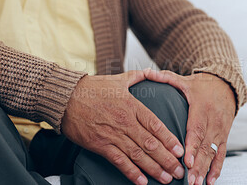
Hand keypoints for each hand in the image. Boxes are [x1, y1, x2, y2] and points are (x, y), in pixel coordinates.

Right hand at [62, 71, 184, 184]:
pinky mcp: (100, 144)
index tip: (180, 151)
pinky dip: (131, 172)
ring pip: (138, 155)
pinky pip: (119, 161)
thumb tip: (153, 71)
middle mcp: (125, 121)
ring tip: (166, 179)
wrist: (66, 97)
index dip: (170, 140)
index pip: (156, 125)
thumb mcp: (118, 79)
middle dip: (167, 160)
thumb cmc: (92, 88)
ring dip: (154, 169)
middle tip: (179, 172)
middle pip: (151, 143)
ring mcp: (113, 134)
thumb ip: (139, 76)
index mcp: (132, 105)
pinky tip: (142, 181)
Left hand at [144, 70, 235, 184]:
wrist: (226, 86)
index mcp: (201, 109)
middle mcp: (213, 122)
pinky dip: (217, 169)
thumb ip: (165, 78)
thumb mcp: (184, 80)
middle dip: (197, 164)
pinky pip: (221, 155)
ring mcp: (220, 131)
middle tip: (189, 180)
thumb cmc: (200, 86)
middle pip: (205, 146)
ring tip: (197, 184)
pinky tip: (210, 182)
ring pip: (213, 153)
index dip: (192, 146)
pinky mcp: (223, 137)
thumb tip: (147, 71)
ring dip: (206, 170)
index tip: (187, 160)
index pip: (196, 129)